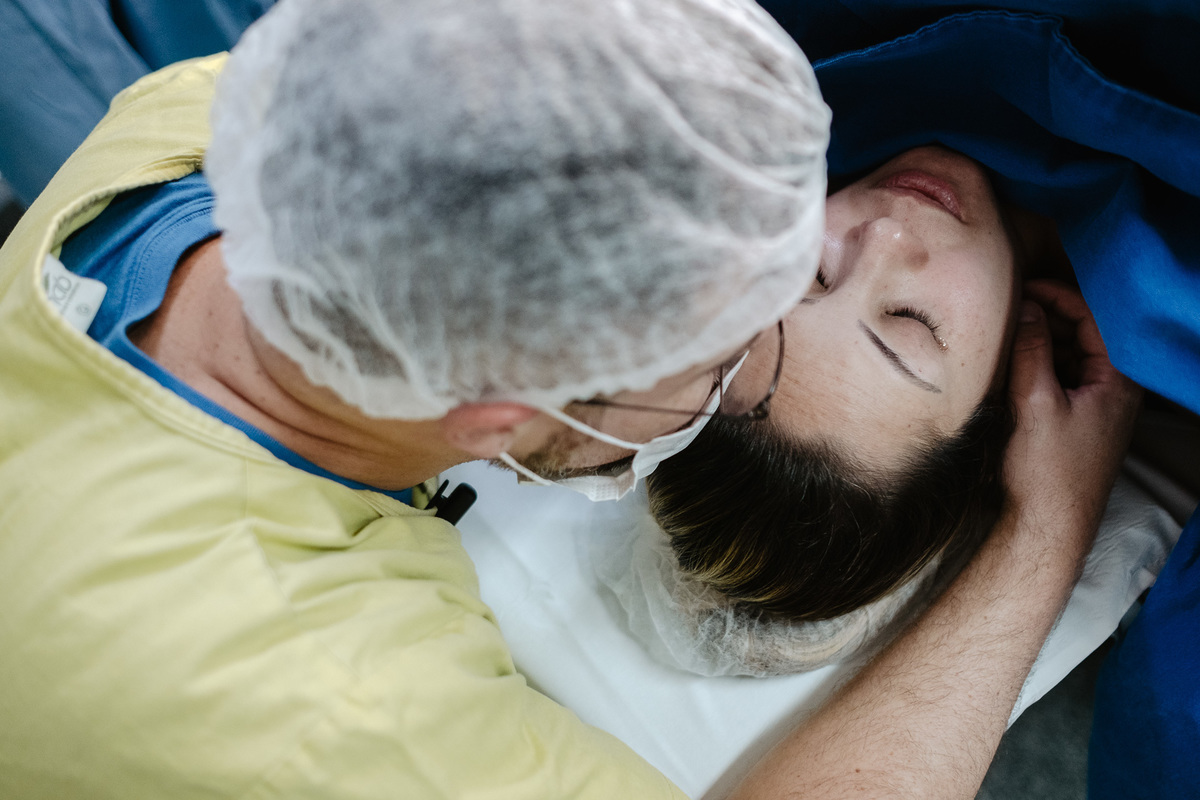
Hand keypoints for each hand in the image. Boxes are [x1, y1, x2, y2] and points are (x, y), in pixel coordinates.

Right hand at [1001, 281, 1141, 562]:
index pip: (1095, 318)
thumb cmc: (1047, 471)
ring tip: (1006, 330)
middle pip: (1084, 334)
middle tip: (1010, 304)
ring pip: (1071, 356)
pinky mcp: (1077, 421)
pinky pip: (1062, 378)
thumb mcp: (1035, 402)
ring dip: (1041, 340)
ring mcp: (1097, 406)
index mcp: (1118, 381)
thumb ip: (1032, 350)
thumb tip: (1025, 307)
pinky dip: (1040, 364)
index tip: (1024, 285)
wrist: (1047, 528)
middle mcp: (1115, 390)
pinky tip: (1012, 363)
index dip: (1059, 295)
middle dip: (1048, 315)